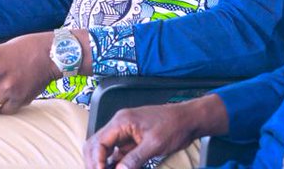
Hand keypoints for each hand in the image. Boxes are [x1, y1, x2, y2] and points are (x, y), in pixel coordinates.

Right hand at [84, 95, 228, 168]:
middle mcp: (119, 125)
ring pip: (104, 150)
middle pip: (96, 145)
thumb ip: (134, 159)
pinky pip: (117, 153)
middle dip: (94, 162)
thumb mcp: (154, 144)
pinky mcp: (132, 140)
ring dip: (103, 163)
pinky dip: (114, 163)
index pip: (98, 142)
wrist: (188, 120)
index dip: (96, 161)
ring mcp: (125, 132)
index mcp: (121, 121)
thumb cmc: (174, 125)